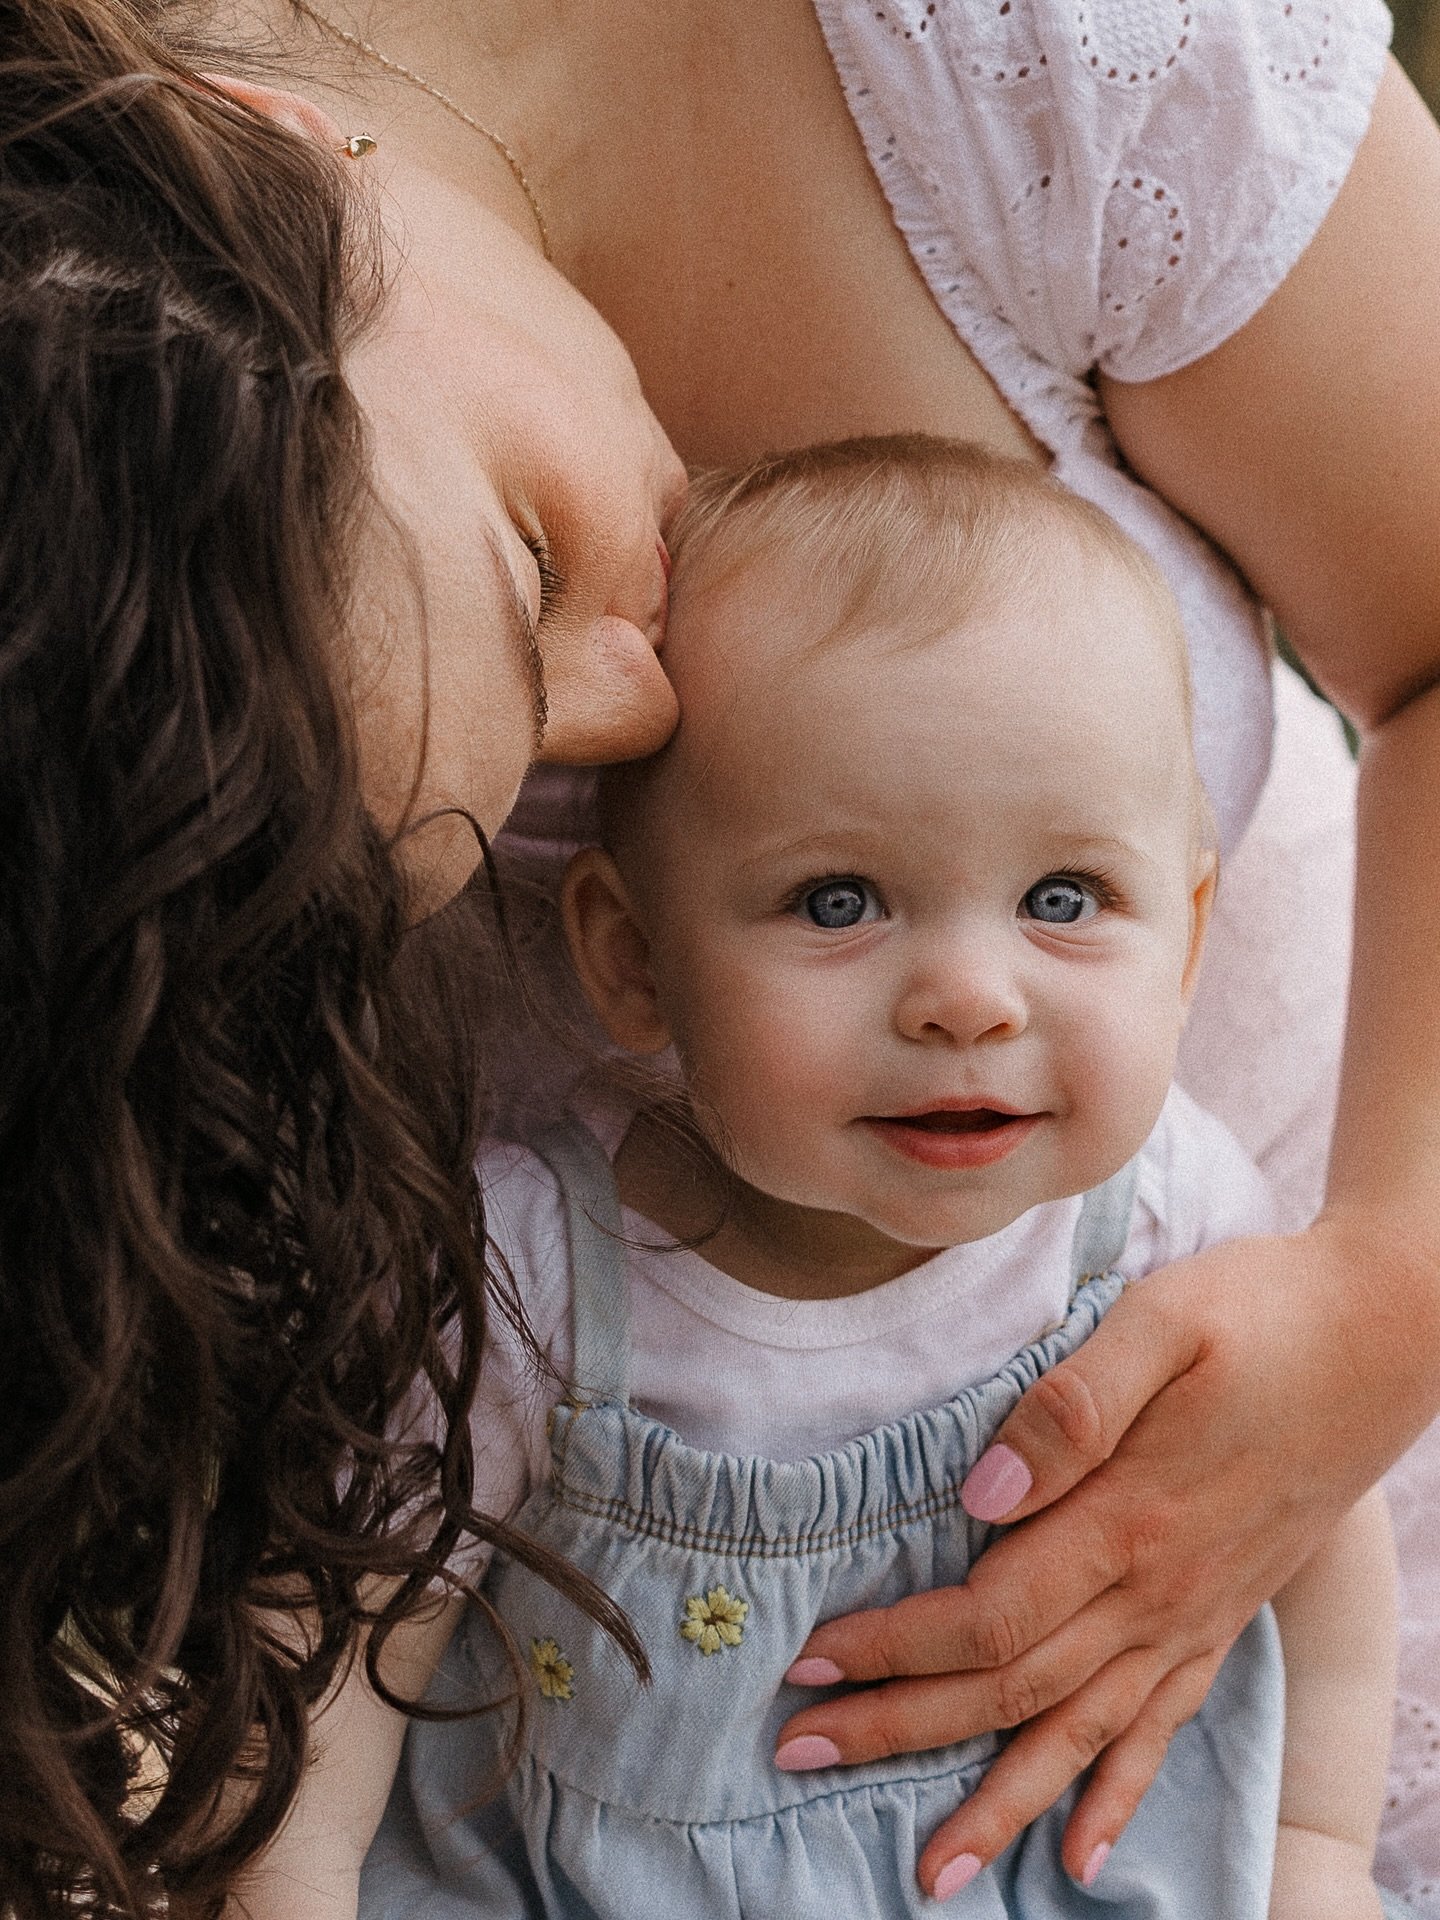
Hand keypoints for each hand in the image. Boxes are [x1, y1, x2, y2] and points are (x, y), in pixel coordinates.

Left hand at [772, 1216, 1436, 1896]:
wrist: (1385, 1335)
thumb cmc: (1263, 1313)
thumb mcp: (1163, 1322)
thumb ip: (1070, 1408)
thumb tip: (979, 1498)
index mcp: (1131, 1519)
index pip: (988, 1615)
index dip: (894, 1645)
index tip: (812, 1660)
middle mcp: (1160, 1591)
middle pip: (1012, 1689)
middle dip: (901, 1728)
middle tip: (799, 1754)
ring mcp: (1196, 1614)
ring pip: (1081, 1735)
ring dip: (1000, 1802)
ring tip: (931, 1872)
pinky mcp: (1223, 1615)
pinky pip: (1163, 1729)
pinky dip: (1117, 1794)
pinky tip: (1083, 1857)